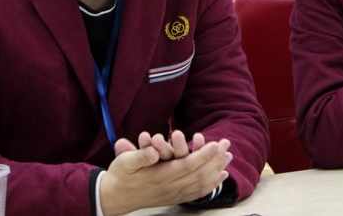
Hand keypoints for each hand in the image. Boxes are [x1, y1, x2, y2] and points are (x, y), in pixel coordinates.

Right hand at [100, 134, 231, 215]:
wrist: (113, 198)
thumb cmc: (120, 176)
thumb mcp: (124, 162)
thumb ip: (140, 156)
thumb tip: (154, 151)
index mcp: (159, 176)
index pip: (187, 165)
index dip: (203, 155)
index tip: (216, 144)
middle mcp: (169, 187)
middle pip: (199, 173)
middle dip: (215, 159)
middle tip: (228, 144)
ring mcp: (172, 195)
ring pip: (200, 183)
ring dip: (217, 170)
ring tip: (229, 158)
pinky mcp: (173, 199)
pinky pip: (196, 193)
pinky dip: (211, 185)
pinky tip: (220, 176)